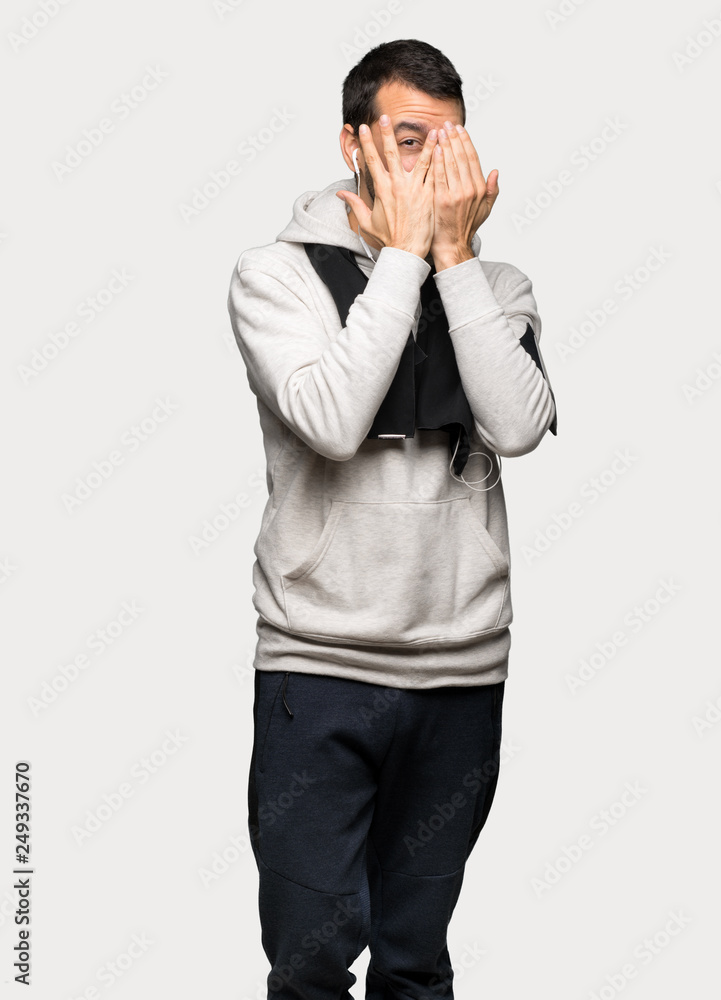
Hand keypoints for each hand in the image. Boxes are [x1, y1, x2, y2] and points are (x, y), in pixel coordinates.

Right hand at [336, 115, 437, 258]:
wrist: (406, 250)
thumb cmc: (389, 237)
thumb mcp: (367, 221)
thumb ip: (354, 204)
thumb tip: (341, 193)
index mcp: (381, 189)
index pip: (371, 161)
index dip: (365, 143)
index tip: (362, 129)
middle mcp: (397, 185)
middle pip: (391, 154)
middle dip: (386, 134)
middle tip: (385, 118)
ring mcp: (414, 189)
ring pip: (420, 159)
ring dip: (426, 142)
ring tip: (431, 128)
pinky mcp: (428, 194)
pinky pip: (434, 172)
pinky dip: (438, 158)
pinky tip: (443, 147)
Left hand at [430, 121, 498, 269]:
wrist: (452, 246)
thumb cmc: (465, 228)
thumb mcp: (485, 210)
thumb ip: (492, 190)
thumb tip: (495, 172)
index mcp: (480, 189)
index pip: (473, 159)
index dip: (466, 142)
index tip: (460, 130)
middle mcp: (470, 190)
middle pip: (462, 157)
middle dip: (454, 138)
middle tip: (448, 124)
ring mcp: (457, 195)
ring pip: (451, 163)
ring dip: (445, 145)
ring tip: (440, 131)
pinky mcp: (442, 200)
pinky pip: (440, 175)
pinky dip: (437, 161)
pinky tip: (434, 148)